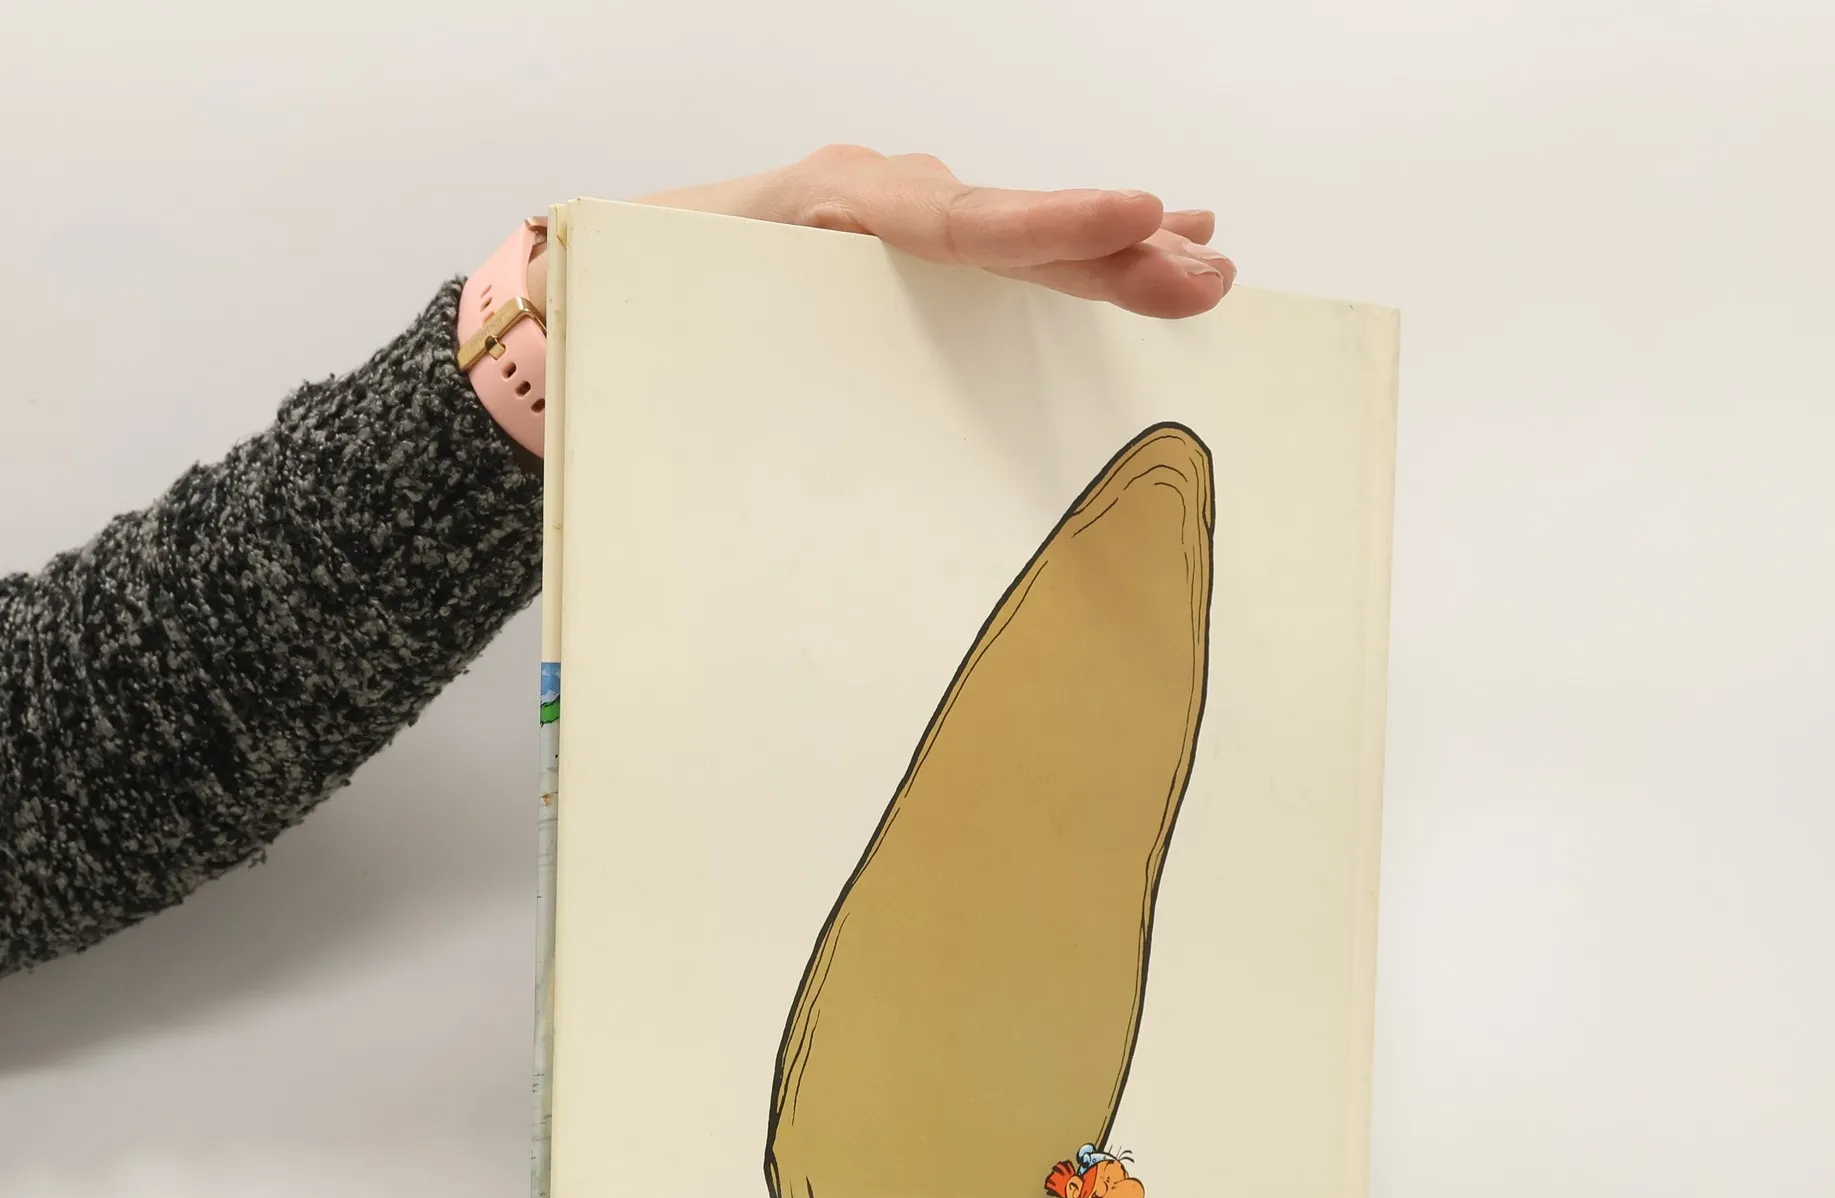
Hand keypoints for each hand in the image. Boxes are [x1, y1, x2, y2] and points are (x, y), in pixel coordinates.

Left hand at [628, 146, 1233, 319]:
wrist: (622, 266)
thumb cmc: (644, 297)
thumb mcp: (653, 306)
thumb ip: (680, 323)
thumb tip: (670, 352)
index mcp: (827, 210)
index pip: (960, 220)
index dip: (1052, 223)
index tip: (1137, 213)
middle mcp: (879, 202)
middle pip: (1015, 226)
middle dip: (1116, 246)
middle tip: (1203, 272)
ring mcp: (904, 224)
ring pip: (1026, 237)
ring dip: (1119, 254)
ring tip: (1206, 269)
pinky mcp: (916, 254)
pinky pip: (1014, 247)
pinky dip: (1085, 242)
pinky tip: (1162, 241)